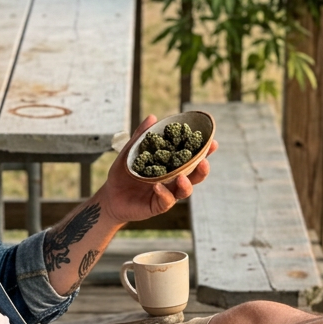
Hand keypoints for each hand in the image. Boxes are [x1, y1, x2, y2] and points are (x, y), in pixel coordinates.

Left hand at [97, 115, 218, 225]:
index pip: (191, 158)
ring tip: (182, 177)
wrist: (110, 195)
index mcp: (171, 166)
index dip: (203, 151)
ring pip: (184, 190)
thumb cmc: (123, 173)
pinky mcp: (157, 206)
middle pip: (194, 175)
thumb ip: (141, 136)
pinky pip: (166, 201)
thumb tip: (153, 118)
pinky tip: (158, 187)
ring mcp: (167, 193)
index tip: (212, 142)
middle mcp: (173, 180)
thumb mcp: (131, 152)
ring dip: (186, 184)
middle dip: (202, 169)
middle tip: (205, 161)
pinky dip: (164, 194)